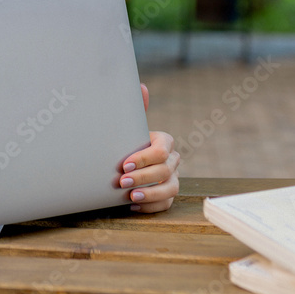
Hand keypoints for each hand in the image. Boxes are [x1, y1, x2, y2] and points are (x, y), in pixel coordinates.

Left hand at [119, 84, 179, 212]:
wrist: (123, 161)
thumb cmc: (126, 141)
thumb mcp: (128, 126)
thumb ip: (135, 108)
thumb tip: (141, 87)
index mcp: (164, 142)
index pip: (162, 150)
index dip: (144, 158)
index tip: (124, 165)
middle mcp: (172, 161)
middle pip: (164, 171)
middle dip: (143, 177)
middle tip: (122, 182)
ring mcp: (172, 178)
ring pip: (170, 189)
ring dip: (150, 194)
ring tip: (130, 197)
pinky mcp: (167, 195)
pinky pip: (165, 204)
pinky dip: (151, 206)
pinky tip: (132, 205)